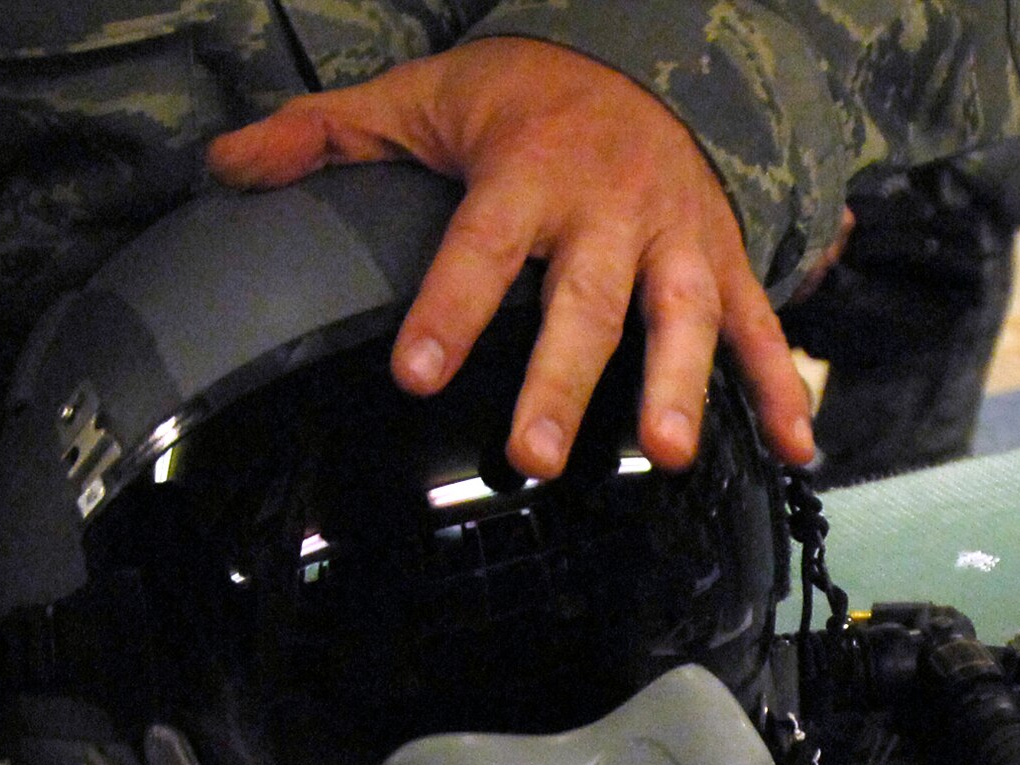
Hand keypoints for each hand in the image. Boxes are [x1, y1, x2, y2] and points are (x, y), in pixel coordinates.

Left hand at [207, 36, 815, 477]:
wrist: (638, 55)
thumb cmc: (520, 98)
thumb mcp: (418, 100)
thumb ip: (323, 136)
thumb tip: (224, 167)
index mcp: (529, 170)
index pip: (481, 247)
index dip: (451, 309)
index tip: (419, 371)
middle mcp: (609, 206)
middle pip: (586, 300)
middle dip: (565, 377)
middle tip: (537, 454)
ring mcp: (675, 237)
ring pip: (683, 315)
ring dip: (681, 386)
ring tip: (670, 454)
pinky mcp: (721, 259)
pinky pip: (758, 323)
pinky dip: (781, 384)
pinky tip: (794, 447)